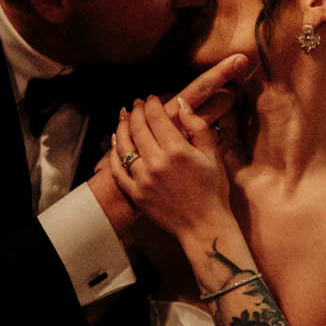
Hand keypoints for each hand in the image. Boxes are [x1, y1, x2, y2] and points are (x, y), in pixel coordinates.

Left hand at [86, 54, 247, 239]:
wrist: (204, 226)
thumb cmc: (213, 191)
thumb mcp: (212, 156)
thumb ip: (197, 128)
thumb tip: (182, 105)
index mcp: (176, 150)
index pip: (157, 117)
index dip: (152, 104)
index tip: (152, 98)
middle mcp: (156, 163)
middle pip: (138, 128)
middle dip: (136, 111)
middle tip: (137, 104)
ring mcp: (143, 179)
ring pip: (124, 146)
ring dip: (122, 128)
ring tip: (123, 117)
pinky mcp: (136, 194)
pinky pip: (118, 171)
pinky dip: (113, 154)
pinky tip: (115, 143)